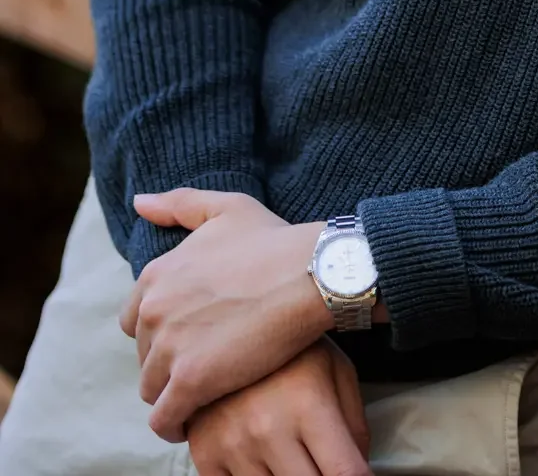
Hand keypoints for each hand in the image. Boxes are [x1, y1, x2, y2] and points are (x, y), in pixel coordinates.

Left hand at [120, 187, 335, 440]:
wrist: (312, 274)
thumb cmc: (276, 241)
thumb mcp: (227, 209)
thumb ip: (180, 204)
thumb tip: (140, 203)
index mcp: (157, 273)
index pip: (135, 320)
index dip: (162, 331)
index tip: (191, 337)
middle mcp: (155, 309)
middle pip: (144, 356)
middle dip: (168, 362)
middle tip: (205, 363)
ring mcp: (171, 346)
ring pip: (152, 389)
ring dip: (173, 394)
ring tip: (204, 395)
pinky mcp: (191, 380)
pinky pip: (165, 419)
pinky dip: (175, 425)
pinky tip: (195, 422)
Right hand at [186, 334, 371, 475]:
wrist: (231, 323)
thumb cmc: (294, 352)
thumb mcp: (337, 372)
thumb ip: (355, 427)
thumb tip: (362, 472)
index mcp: (309, 403)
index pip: (345, 472)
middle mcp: (268, 427)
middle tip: (322, 460)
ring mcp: (232, 443)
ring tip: (291, 451)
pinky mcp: (204, 454)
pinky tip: (262, 458)